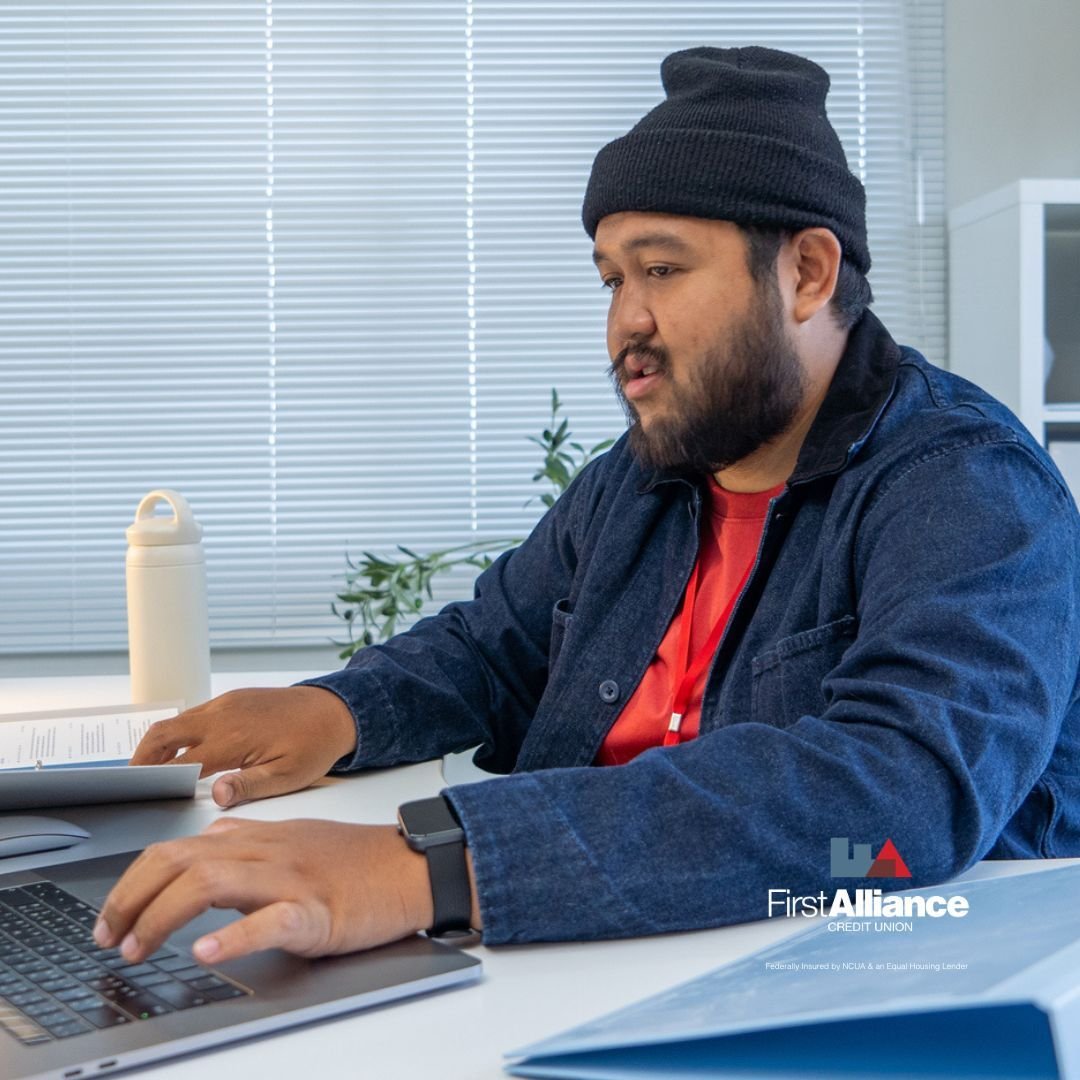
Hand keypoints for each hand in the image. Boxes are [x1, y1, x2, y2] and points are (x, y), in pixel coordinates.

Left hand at [93, 818, 433, 963]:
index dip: (133, 881)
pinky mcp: (316, 910)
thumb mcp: (294, 838)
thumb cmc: (355, 858)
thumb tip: (208, 842)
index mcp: (256, 838)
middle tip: (107, 936)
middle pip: (178, 860)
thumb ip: (248, 839)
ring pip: (209, 882)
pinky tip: (209, 953)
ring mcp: (289, 879)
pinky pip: (270, 920)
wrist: (410, 866)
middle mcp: (264, 852)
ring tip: (137, 948)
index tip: (112, 916)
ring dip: (161, 916)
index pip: (176, 848)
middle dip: (130, 898)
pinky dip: (234, 936)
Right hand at [129, 687, 357, 807]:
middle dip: (141, 758)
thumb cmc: (315, 746)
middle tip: (129, 783)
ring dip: (158, 744)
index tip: (142, 796)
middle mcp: (223, 715)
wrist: (335, 711)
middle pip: (163, 734)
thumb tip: (217, 795)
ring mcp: (226, 703)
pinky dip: (178, 733)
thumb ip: (249, 786)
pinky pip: (194, 714)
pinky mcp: (232, 698)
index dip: (158, 780)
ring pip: (176, 722)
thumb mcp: (288, 776)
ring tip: (149, 772)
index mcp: (233, 738)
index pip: (180, 762)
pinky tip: (180, 753)